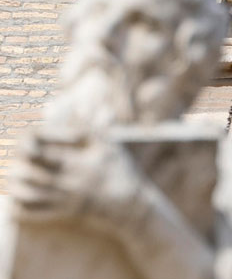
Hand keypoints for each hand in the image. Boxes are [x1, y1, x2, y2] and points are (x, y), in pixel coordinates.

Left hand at [10, 128, 145, 236]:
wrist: (131, 205)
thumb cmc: (121, 171)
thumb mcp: (110, 145)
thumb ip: (92, 126)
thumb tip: (79, 106)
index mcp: (79, 162)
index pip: (43, 151)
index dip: (31, 143)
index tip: (31, 138)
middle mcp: (69, 182)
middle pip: (30, 172)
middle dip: (20, 163)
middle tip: (15, 154)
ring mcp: (65, 199)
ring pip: (28, 193)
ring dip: (16, 183)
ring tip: (13, 173)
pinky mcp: (63, 213)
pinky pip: (34, 213)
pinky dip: (20, 206)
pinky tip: (16, 197)